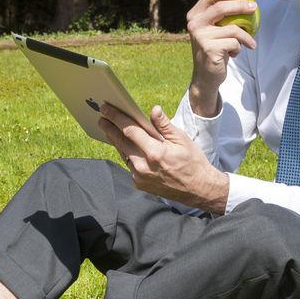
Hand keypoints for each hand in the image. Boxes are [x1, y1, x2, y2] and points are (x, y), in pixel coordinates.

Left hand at [98, 105, 229, 214]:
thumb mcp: (182, 140)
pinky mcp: (139, 184)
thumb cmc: (193, 162)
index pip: (130, 130)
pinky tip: (123, 145)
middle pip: (121, 142)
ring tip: (108, 129)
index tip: (106, 109)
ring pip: (123, 154)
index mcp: (155, 153)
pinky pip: (129, 165)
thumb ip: (164, 125)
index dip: (117, 118)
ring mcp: (140, 177)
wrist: (198, 189)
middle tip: (101, 117)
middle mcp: (144, 166)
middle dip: (109, 128)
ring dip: (115, 141)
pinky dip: (126, 154)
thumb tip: (154, 110)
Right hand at [186, 0, 256, 114]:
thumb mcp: (214, 30)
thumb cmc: (214, 49)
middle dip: (241, 6)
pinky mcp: (209, 49)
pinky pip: (234, 43)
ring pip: (233, 29)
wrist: (206, 76)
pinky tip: (233, 55)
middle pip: (221, 8)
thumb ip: (221, 16)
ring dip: (245, 37)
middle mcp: (194, 24)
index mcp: (194, 16)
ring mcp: (201, 37)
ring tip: (248, 44)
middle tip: (254, 8)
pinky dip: (239, 49)